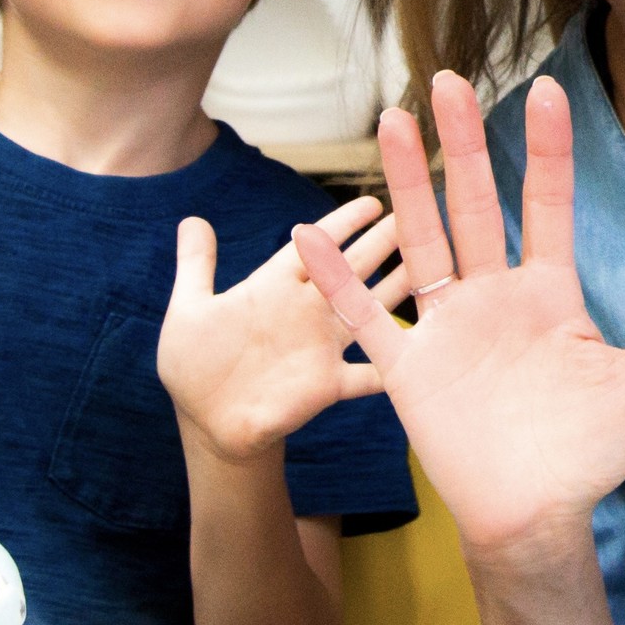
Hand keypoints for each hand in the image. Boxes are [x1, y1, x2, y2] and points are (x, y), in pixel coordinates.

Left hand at [159, 195, 404, 461]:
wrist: (209, 423)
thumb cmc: (195, 366)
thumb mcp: (189, 311)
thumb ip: (196, 266)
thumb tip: (193, 219)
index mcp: (274, 286)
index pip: (315, 245)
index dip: (343, 223)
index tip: (373, 201)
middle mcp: (306, 309)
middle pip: (353, 267)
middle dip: (385, 242)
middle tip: (419, 216)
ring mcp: (322, 346)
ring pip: (371, 309)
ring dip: (400, 289)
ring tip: (435, 268)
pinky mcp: (328, 384)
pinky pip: (369, 374)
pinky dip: (394, 365)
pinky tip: (424, 354)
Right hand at [290, 73, 624, 562]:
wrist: (536, 517)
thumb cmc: (588, 454)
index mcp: (548, 293)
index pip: (545, 203)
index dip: (546, 149)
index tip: (547, 90)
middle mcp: (494, 297)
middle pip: (472, 204)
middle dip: (460, 143)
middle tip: (447, 78)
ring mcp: (448, 327)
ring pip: (421, 239)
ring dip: (403, 182)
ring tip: (389, 119)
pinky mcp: (409, 367)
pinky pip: (367, 315)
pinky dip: (338, 279)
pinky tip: (308, 237)